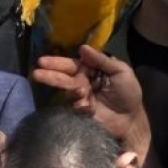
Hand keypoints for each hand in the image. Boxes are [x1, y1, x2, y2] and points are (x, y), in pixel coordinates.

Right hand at [30, 45, 149, 163]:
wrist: (131, 119)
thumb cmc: (128, 93)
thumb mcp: (120, 71)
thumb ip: (102, 60)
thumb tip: (82, 48)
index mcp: (90, 70)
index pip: (71, 64)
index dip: (57, 63)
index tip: (42, 61)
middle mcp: (81, 82)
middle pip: (63, 77)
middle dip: (49, 75)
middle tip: (36, 73)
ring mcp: (79, 98)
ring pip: (66, 91)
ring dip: (70, 90)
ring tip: (79, 91)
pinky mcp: (78, 113)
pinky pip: (73, 107)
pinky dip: (79, 105)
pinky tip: (88, 106)